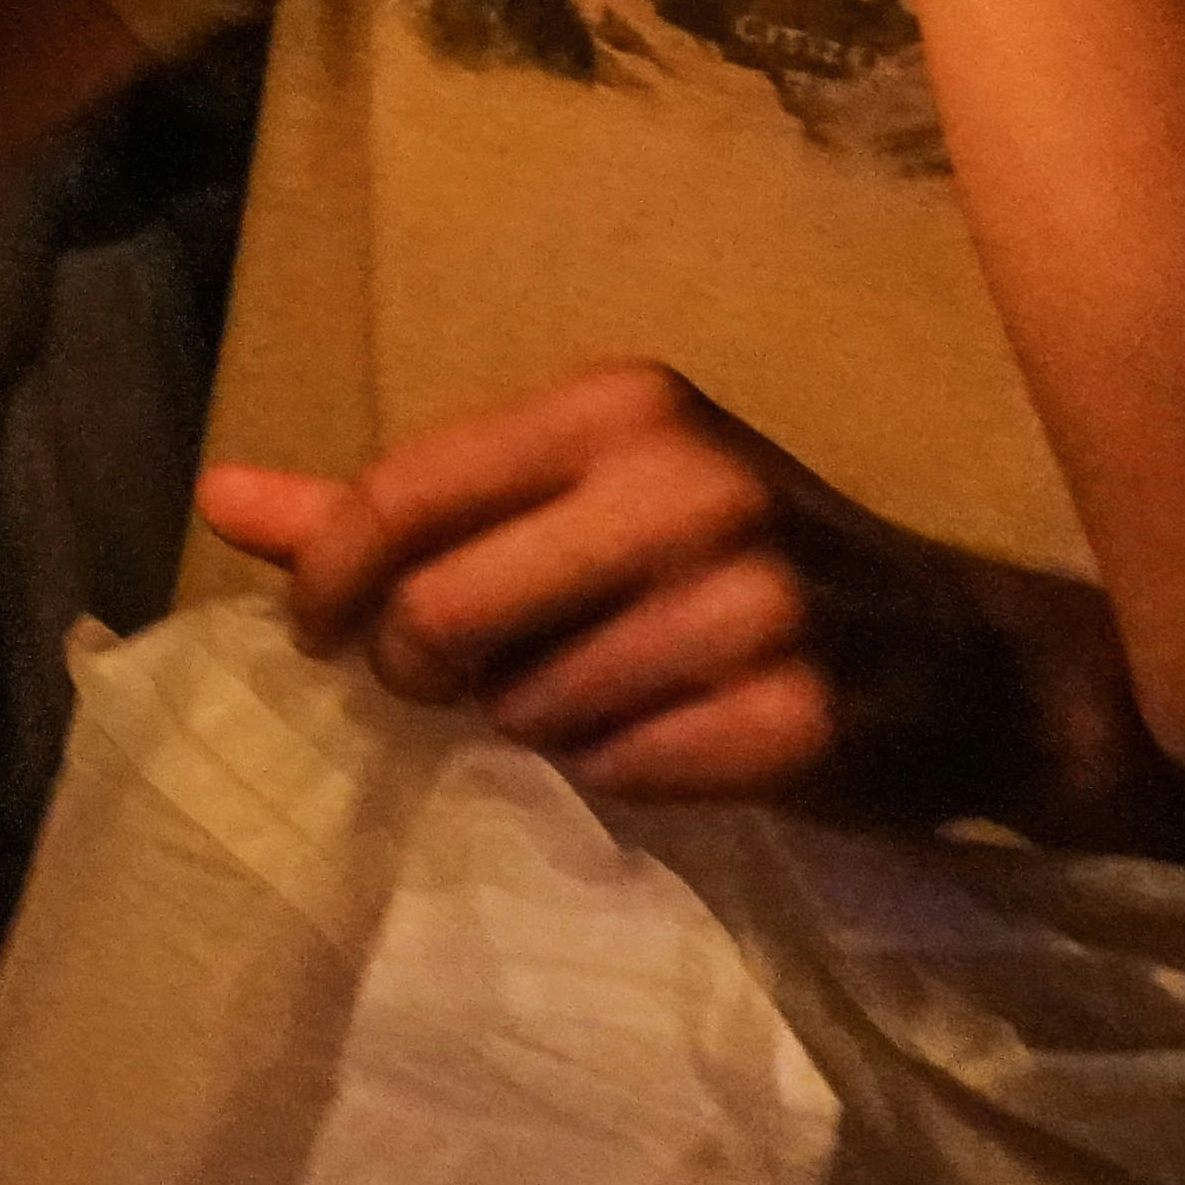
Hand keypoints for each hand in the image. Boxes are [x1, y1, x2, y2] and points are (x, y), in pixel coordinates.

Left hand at [199, 360, 1122, 822]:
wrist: (966, 662)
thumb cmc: (738, 564)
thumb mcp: (576, 496)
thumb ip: (395, 503)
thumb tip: (218, 498)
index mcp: (618, 408)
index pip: (403, 493)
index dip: (328, 579)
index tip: (317, 631)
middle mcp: (685, 484)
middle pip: (442, 611)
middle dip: (419, 669)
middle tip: (453, 684)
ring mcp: (752, 601)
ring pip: (526, 706)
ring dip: (530, 725)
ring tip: (592, 700)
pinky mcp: (797, 716)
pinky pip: (618, 773)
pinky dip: (614, 776)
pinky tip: (665, 744)